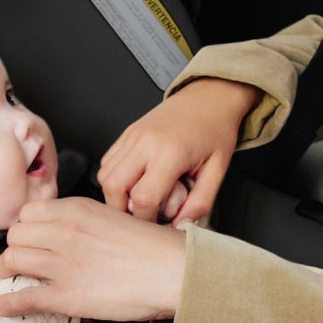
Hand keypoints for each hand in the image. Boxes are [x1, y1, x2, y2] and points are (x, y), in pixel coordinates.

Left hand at [0, 197, 186, 320]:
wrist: (172, 270)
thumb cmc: (152, 245)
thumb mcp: (112, 216)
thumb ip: (84, 219)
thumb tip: (67, 228)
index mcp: (75, 209)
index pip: (28, 212)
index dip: (27, 226)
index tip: (32, 237)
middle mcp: (64, 232)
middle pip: (16, 234)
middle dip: (16, 246)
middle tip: (24, 258)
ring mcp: (63, 264)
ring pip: (12, 260)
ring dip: (8, 269)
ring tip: (13, 276)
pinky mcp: (68, 295)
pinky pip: (24, 298)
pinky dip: (6, 303)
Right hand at [99, 77, 261, 224]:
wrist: (209, 97)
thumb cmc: (215, 130)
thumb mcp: (218, 170)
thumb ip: (200, 202)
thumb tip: (181, 226)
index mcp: (171, 152)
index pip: (144, 198)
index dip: (147, 220)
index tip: (157, 225)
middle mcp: (146, 142)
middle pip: (114, 188)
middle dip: (123, 210)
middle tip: (141, 216)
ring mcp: (132, 135)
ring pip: (105, 176)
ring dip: (116, 195)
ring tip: (137, 200)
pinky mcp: (127, 133)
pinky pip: (107, 162)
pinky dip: (114, 178)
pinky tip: (133, 183)